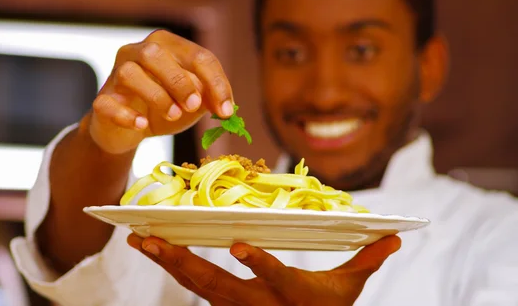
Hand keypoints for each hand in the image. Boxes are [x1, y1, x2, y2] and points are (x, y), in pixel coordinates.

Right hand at [88, 30, 233, 153]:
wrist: (128, 130)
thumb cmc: (164, 107)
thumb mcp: (192, 103)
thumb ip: (207, 98)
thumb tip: (220, 102)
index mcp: (167, 46)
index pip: (196, 55)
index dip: (215, 82)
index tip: (226, 111)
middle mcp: (138, 52)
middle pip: (155, 53)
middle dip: (180, 81)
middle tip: (194, 106)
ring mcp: (116, 74)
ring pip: (130, 73)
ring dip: (156, 95)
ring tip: (172, 115)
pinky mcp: (102, 99)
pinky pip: (108, 102)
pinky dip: (127, 115)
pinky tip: (142, 125)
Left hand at [127, 234, 400, 305]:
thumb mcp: (348, 289)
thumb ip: (366, 261)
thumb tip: (396, 236)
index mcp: (292, 295)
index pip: (276, 277)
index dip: (258, 263)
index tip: (239, 245)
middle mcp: (258, 304)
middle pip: (217, 283)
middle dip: (182, 262)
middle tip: (151, 239)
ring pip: (198, 284)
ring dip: (168, 261)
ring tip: (141, 240)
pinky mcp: (225, 305)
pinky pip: (195, 286)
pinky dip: (174, 268)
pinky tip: (154, 249)